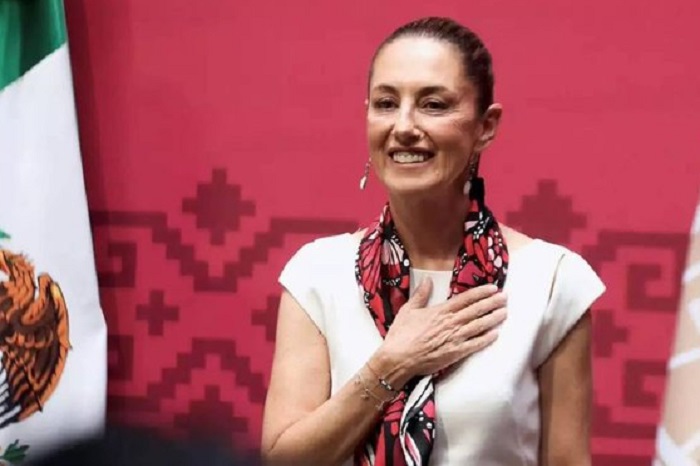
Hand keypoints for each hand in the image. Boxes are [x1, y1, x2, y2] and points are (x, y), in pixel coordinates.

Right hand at [372, 278, 506, 386]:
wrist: (398, 358)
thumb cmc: (401, 334)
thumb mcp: (408, 310)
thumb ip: (420, 295)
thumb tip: (427, 279)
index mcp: (441, 311)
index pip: (466, 298)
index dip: (481, 292)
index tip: (493, 288)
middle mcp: (451, 323)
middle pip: (476, 310)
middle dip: (492, 303)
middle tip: (505, 297)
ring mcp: (455, 338)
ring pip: (479, 326)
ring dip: (493, 318)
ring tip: (505, 312)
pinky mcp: (455, 353)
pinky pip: (475, 345)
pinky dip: (486, 339)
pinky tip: (496, 334)